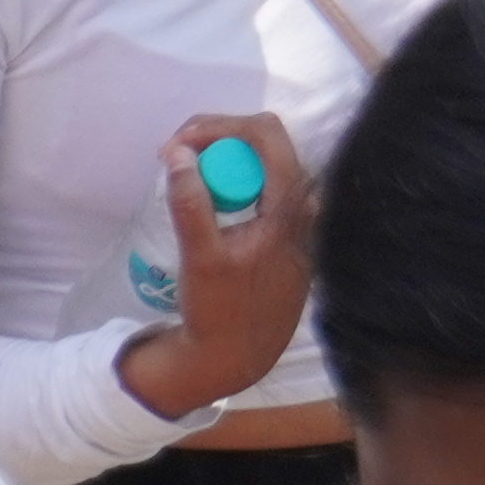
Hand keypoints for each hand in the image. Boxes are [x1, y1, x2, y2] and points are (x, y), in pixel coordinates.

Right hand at [125, 115, 321, 416]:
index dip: (220, 125)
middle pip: (267, 144)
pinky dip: (235, 181)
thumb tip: (179, 152)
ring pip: (265, 165)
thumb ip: (190, 203)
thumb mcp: (200, 258)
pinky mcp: (291, 233)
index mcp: (291, 206)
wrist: (238, 358)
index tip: (180, 142)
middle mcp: (307, 206)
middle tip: (177, 153)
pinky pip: (266, 188)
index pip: (266, 134)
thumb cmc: (219, 311)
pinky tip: (207, 195)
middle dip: (218, 138)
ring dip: (225, 159)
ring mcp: (302, 220)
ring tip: (186, 169)